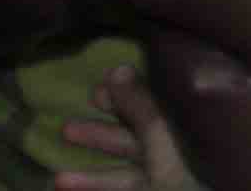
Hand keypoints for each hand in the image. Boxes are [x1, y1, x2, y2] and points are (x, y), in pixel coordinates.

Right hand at [55, 65, 203, 189]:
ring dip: (91, 179)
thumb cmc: (193, 178)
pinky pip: (128, 190)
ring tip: (56, 179)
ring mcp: (169, 182)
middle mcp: (183, 159)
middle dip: (102, 137)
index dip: (127, 98)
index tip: (97, 88)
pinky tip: (65, 187)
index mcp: (194, 134)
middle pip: (138, 143)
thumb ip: (142, 111)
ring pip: (127, 177)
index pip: (158, 110)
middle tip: (66, 129)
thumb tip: (117, 71)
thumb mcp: (165, 145)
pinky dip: (99, 190)